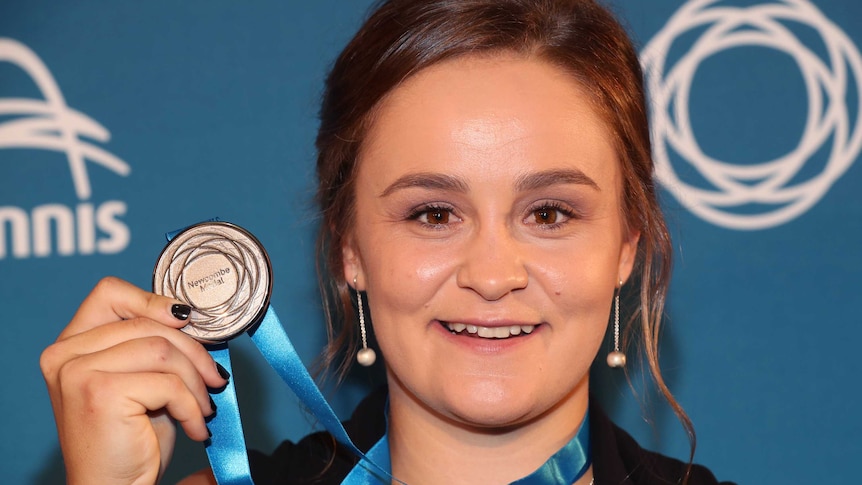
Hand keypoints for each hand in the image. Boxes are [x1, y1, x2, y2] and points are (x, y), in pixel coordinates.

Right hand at [40, 277, 227, 483]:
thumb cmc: (131, 438)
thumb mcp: (143, 380)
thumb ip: (154, 344)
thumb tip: (195, 316)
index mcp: (71, 345)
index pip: (109, 293)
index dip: (153, 300)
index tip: (188, 322)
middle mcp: (65, 355)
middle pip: (147, 323)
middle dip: (194, 351)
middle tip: (214, 379)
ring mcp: (78, 372)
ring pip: (162, 349)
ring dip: (195, 382)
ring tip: (203, 408)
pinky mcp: (100, 392)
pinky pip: (168, 383)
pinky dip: (191, 405)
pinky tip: (195, 427)